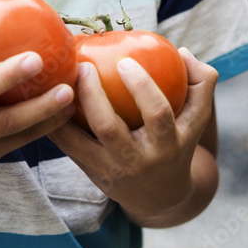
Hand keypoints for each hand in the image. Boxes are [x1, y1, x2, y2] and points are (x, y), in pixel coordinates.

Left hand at [47, 47, 218, 226]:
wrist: (162, 197)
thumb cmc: (178, 142)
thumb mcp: (197, 118)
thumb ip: (201, 83)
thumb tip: (182, 51)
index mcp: (169, 144)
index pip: (157, 114)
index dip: (141, 87)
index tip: (125, 62)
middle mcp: (139, 161)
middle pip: (109, 128)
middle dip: (92, 95)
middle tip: (82, 66)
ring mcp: (113, 171)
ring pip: (79, 143)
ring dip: (64, 112)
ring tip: (58, 82)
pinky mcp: (92, 175)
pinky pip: (68, 148)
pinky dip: (55, 124)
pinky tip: (47, 99)